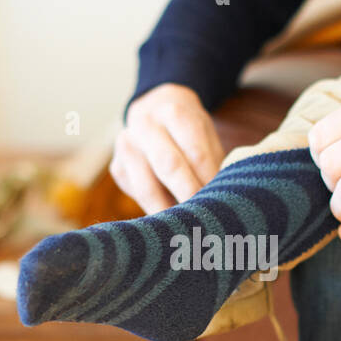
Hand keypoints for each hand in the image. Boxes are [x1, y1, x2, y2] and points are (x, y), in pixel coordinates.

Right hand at [113, 83, 223, 212]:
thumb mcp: (204, 135)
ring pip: (147, 187)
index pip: (196, 152)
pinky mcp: (117, 169)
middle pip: (169, 166)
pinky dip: (156, 212)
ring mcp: (126, 147)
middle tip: (205, 218)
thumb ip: (213, 161)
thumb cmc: (187, 132)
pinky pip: (137, 196)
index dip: (210, 180)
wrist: (151, 113)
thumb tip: (223, 196)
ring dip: (169, 211)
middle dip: (189, 195)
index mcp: (174, 113)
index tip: (222, 200)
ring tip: (187, 227)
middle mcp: (145, 126)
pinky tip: (171, 223)